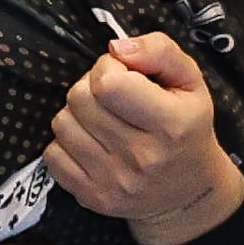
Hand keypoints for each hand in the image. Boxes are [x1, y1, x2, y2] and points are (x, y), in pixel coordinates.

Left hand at [45, 32, 243, 244]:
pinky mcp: (93, 197)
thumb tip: (116, 47)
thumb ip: (160, 52)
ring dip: (77, 114)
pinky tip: (91, 142)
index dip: (108, 68)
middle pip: (80, 99)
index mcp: (171, 125)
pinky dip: (67, 143)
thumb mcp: (190, 82)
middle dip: (91, 87)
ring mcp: (115, 182)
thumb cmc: (187, 128)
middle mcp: (143, 157)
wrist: (188, 191)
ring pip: (63, 124)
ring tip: (102, 118)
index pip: (108, 83)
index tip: (123, 74)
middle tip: (111, 96)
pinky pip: (53, 156)